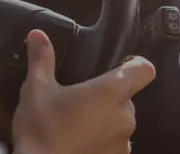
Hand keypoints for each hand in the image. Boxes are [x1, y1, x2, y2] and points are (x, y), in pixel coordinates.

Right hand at [11, 29, 156, 153]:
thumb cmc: (41, 133)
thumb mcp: (35, 90)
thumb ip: (41, 59)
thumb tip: (38, 36)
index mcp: (110, 92)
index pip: (144, 69)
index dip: (135, 63)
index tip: (122, 64)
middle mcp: (124, 117)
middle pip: (127, 97)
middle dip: (108, 97)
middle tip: (80, 100)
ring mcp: (123, 142)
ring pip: (120, 122)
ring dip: (105, 120)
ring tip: (76, 124)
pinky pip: (115, 144)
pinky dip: (102, 141)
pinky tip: (79, 142)